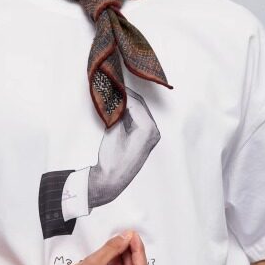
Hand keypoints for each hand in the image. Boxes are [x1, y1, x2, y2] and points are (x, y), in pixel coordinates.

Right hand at [88, 87, 160, 207]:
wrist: (111, 180)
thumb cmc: (112, 159)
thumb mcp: (113, 130)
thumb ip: (117, 111)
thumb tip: (116, 96)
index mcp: (149, 129)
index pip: (136, 103)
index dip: (123, 93)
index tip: (112, 84)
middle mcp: (154, 131)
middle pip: (139, 106)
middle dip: (125, 96)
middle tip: (112, 86)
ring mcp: (151, 135)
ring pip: (138, 111)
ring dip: (126, 103)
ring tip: (113, 94)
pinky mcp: (144, 139)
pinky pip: (137, 120)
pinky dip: (128, 112)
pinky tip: (117, 107)